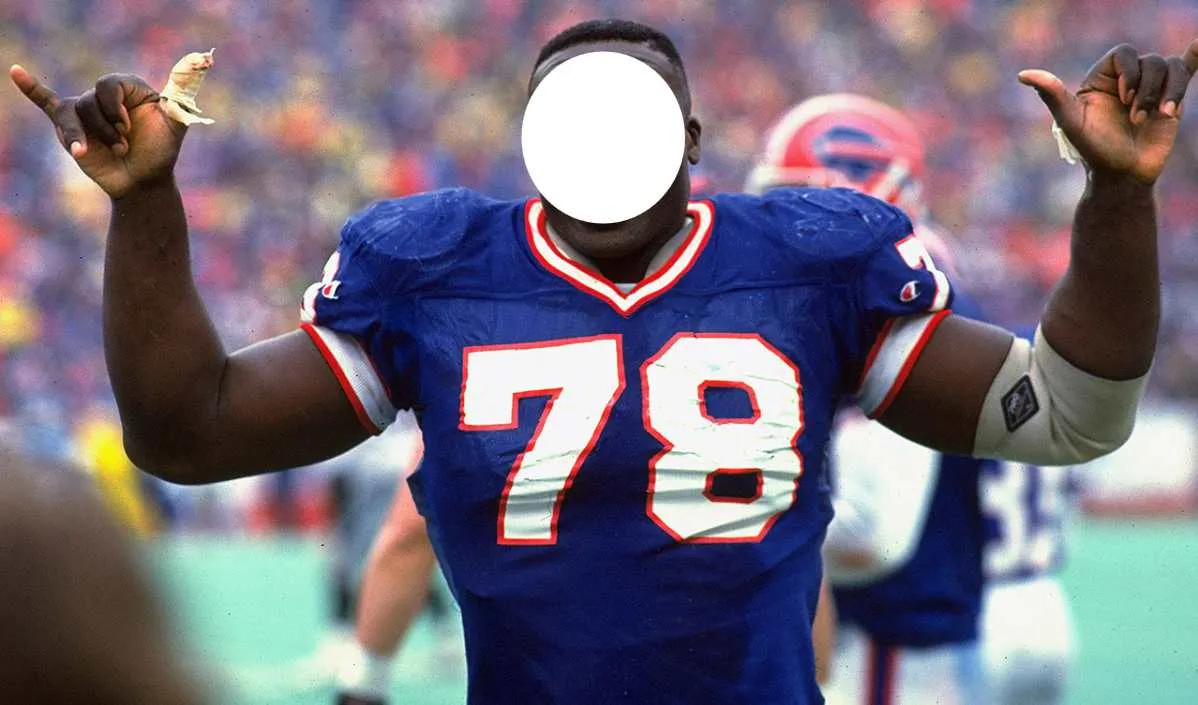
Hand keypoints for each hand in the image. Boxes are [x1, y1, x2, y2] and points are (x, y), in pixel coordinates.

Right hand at [9, 66, 186, 197]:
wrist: (143, 183)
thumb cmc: (160, 153)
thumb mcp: (176, 124)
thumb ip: (182, 95)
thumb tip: (202, 61)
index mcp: (129, 88)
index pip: (110, 84)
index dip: (116, 107)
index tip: (130, 128)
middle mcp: (105, 96)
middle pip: (91, 100)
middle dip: (108, 127)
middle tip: (124, 146)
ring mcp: (86, 110)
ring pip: (75, 114)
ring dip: (94, 137)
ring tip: (114, 151)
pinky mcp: (70, 127)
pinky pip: (47, 102)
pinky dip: (31, 88)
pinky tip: (16, 72)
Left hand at [1019, 39, 1197, 184]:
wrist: (1123, 177)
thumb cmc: (1094, 152)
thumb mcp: (1072, 122)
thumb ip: (1052, 95)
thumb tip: (1023, 74)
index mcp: (1102, 79)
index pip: (1123, 54)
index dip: (1129, 71)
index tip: (1124, 97)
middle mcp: (1126, 81)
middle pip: (1150, 61)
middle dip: (1147, 88)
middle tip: (1136, 118)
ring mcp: (1151, 89)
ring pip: (1170, 69)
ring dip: (1168, 92)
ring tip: (1159, 116)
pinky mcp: (1172, 100)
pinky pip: (1186, 70)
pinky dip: (1194, 58)